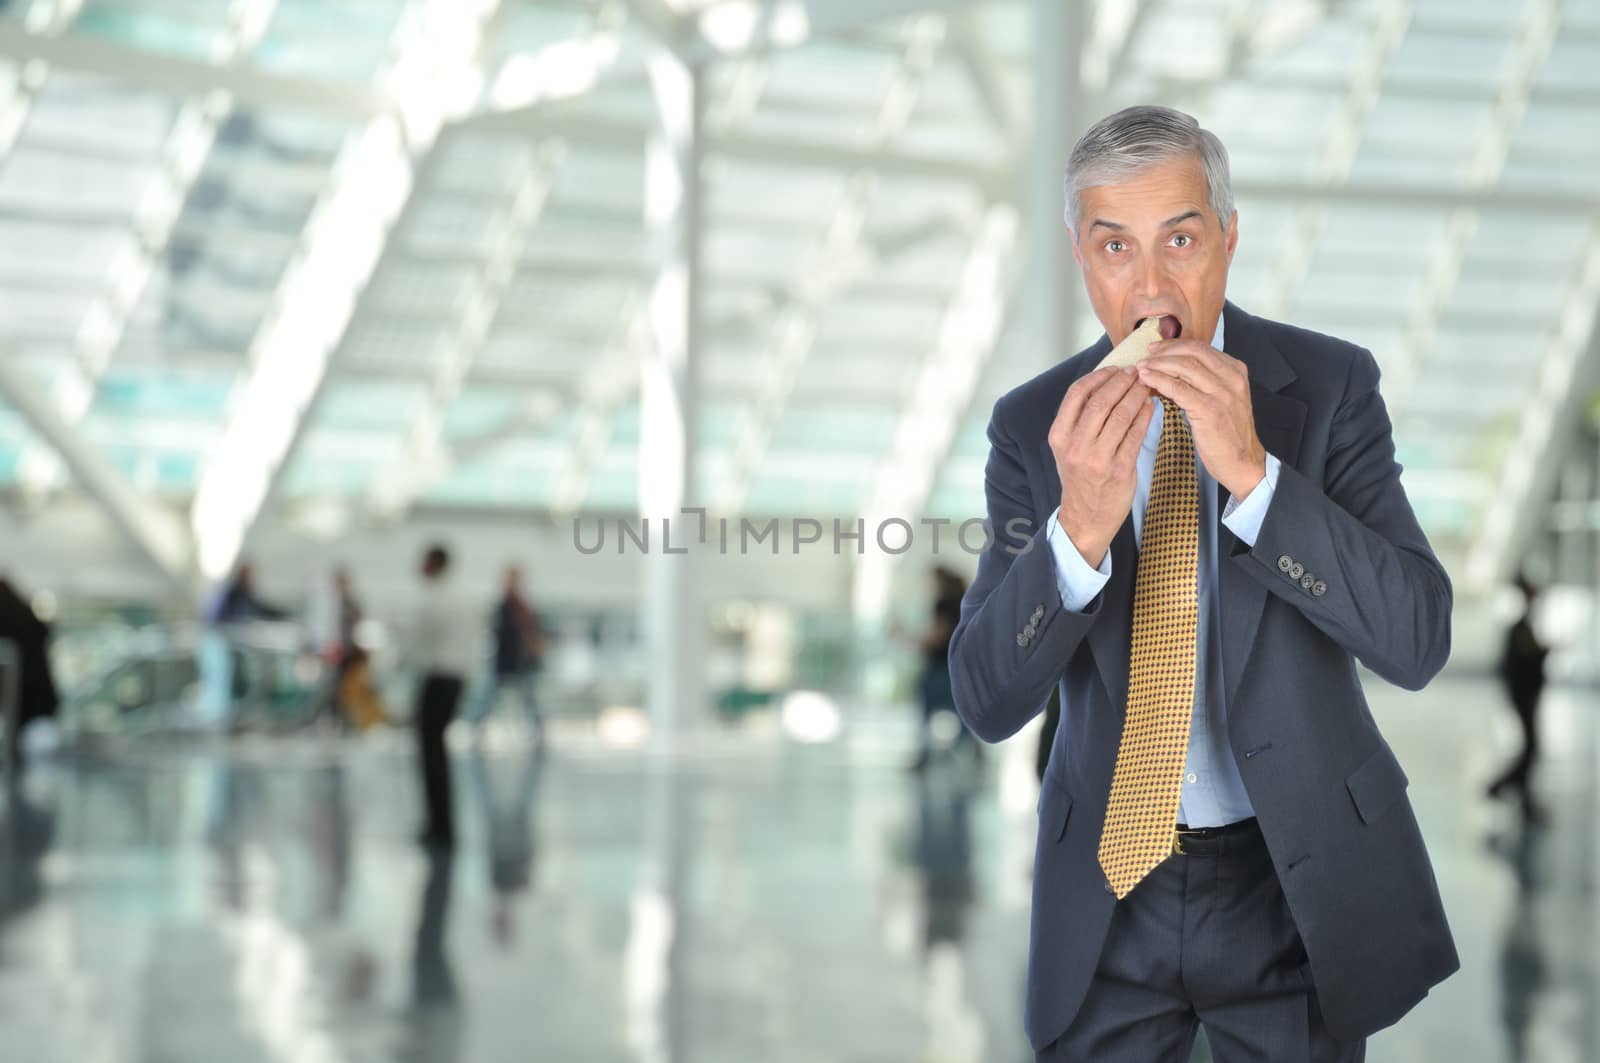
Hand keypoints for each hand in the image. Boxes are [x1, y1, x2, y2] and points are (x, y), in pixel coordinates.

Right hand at [1048, 367, 1154, 567]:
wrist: (1086, 517)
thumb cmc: (1080, 478)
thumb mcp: (1068, 447)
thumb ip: (1080, 419)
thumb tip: (1105, 384)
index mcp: (1059, 436)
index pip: (1076, 394)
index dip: (1098, 376)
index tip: (1114, 369)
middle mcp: (1076, 446)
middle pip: (1100, 401)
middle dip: (1121, 382)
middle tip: (1136, 372)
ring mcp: (1098, 459)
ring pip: (1120, 415)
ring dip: (1136, 396)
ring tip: (1146, 386)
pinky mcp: (1119, 470)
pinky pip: (1135, 435)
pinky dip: (1144, 416)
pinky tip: (1150, 407)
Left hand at [1137, 339, 1266, 499]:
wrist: (1242, 462)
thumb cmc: (1228, 432)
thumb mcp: (1222, 398)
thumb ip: (1205, 380)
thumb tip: (1172, 366)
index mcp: (1236, 370)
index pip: (1201, 347)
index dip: (1174, 344)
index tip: (1156, 348)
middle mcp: (1232, 378)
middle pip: (1192, 352)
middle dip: (1165, 351)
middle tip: (1146, 356)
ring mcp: (1222, 393)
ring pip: (1184, 367)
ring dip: (1158, 365)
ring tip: (1141, 368)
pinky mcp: (1210, 410)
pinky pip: (1179, 389)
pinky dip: (1159, 381)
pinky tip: (1147, 380)